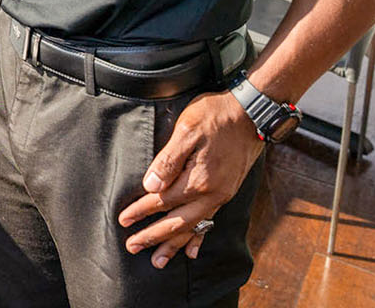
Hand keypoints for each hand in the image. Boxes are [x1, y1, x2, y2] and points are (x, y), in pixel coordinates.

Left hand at [117, 90, 264, 268]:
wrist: (251, 114)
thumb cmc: (214, 116)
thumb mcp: (186, 130)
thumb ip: (168, 160)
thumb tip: (151, 185)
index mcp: (198, 180)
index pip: (162, 201)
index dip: (141, 211)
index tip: (123, 221)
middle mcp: (212, 194)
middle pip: (177, 222)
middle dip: (153, 236)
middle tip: (132, 247)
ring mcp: (221, 196)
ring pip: (193, 227)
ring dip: (174, 244)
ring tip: (158, 260)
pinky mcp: (226, 192)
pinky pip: (210, 222)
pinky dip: (199, 238)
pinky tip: (192, 251)